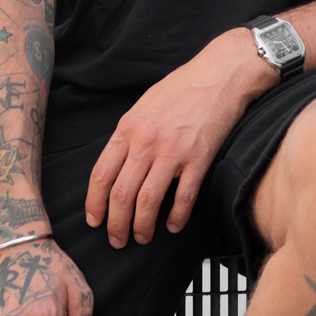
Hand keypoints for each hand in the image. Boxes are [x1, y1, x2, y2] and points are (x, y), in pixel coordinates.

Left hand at [85, 29, 275, 247]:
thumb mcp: (144, 104)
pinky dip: (177, 217)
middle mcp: (146, 141)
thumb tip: (117, 164)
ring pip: (148, 201)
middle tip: (117, 240)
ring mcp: (173, 150)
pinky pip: (184, 197)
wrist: (220, 74)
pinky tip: (173, 226)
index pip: (101, 175)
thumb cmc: (182, 87)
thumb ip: (129, 133)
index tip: (95, 221)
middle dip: (116, 224)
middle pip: (121, 194)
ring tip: (142, 237)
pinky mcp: (199, 157)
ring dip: (142, 226)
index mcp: (128, 128)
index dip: (95, 204)